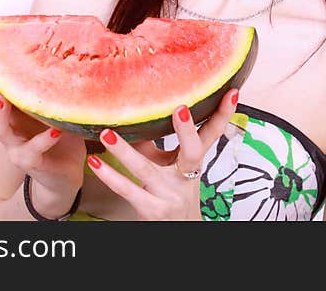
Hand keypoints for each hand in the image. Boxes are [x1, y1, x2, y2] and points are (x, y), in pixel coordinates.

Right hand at [0, 56, 85, 212]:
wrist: (64, 171)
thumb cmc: (55, 131)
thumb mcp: (48, 102)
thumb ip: (45, 82)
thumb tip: (53, 44)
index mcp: (6, 107)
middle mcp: (5, 123)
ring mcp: (14, 144)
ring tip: (5, 98)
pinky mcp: (31, 161)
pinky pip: (32, 150)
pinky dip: (44, 139)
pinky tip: (56, 130)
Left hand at [88, 87, 239, 220]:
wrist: (178, 231)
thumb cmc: (170, 193)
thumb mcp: (168, 167)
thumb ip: (153, 143)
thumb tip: (133, 113)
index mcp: (194, 162)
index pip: (213, 135)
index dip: (223, 114)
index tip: (231, 93)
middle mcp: (187, 178)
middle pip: (193, 153)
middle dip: (187, 131)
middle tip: (180, 108)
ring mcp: (170, 194)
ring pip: (147, 170)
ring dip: (125, 150)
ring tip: (106, 132)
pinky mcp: (152, 209)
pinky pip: (127, 190)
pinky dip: (109, 176)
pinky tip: (95, 162)